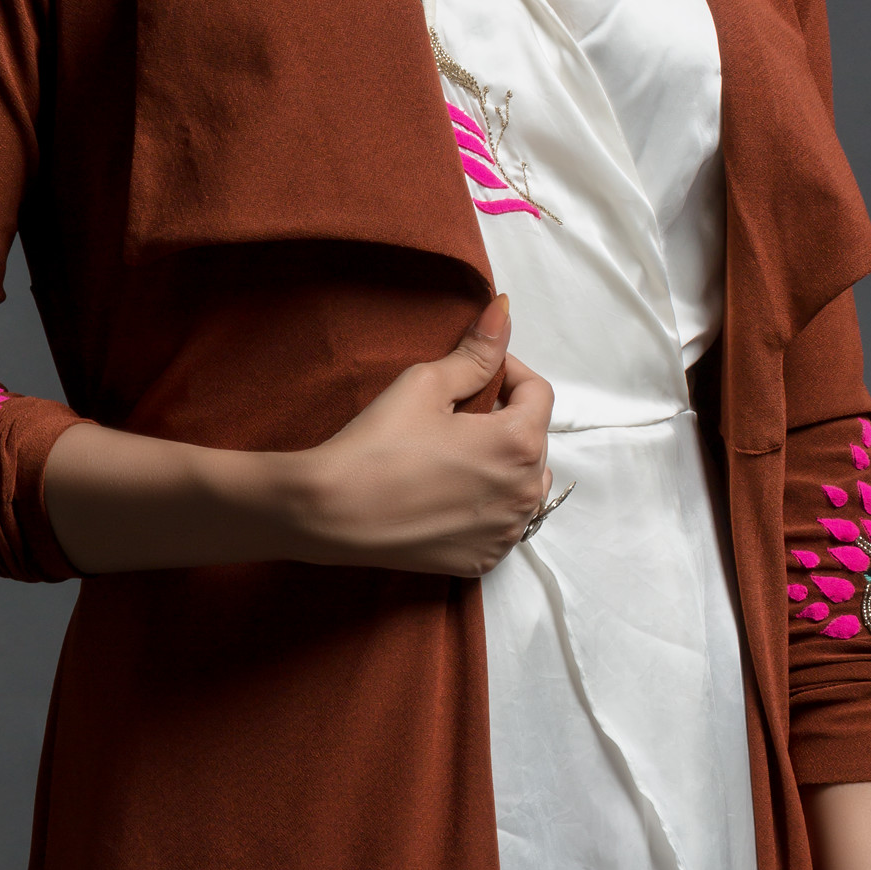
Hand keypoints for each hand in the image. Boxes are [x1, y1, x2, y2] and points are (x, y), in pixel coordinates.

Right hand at [296, 294, 554, 575]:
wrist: (331, 512)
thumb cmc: (377, 445)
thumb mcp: (426, 384)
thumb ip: (476, 351)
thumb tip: (505, 310)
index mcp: (519, 444)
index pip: (538, 393)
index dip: (508, 373)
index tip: (474, 373)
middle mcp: (526, 493)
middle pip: (533, 439)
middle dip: (503, 419)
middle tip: (454, 414)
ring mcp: (507, 533)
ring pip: (523, 483)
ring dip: (500, 463)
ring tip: (452, 454)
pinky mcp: (484, 559)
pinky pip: (502, 521)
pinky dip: (486, 504)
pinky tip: (446, 492)